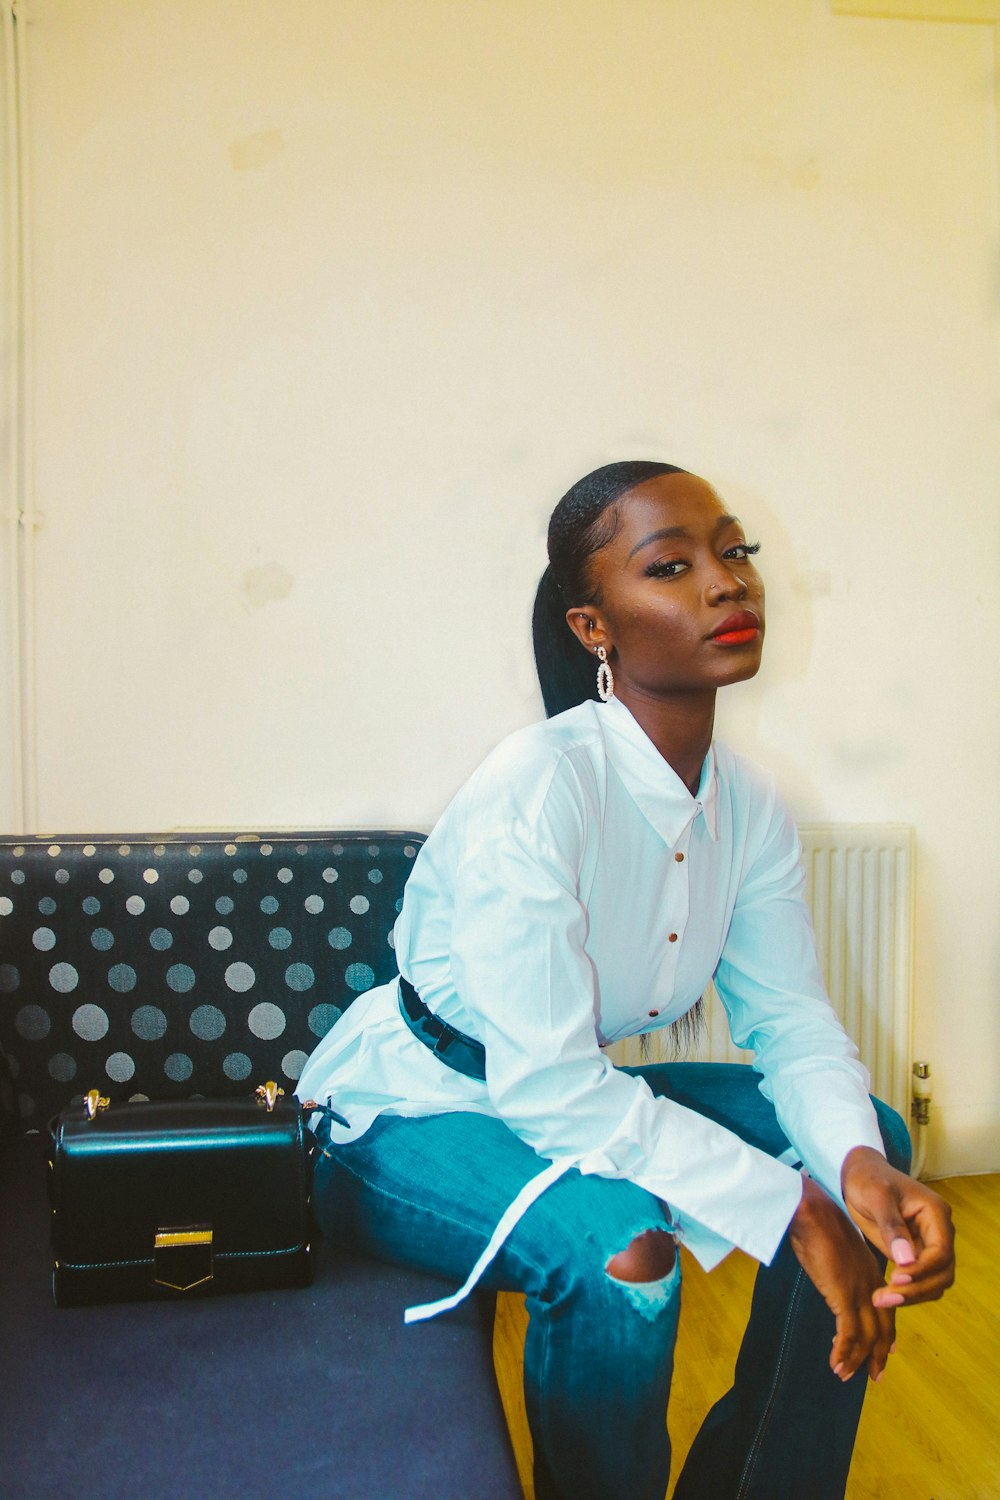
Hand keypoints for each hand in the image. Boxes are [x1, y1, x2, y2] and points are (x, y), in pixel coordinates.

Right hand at [787, 1175, 894, 1382]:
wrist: (811, 1211)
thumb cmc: (816, 1224)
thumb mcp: (835, 1250)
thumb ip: (840, 1268)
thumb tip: (832, 1279)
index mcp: (871, 1271)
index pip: (886, 1310)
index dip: (885, 1333)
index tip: (884, 1352)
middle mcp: (871, 1284)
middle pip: (883, 1328)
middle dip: (878, 1355)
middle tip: (874, 1376)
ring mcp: (859, 1290)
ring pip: (867, 1336)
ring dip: (855, 1359)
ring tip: (845, 1375)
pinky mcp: (843, 1294)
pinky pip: (848, 1333)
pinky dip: (843, 1352)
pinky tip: (835, 1364)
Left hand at [840, 1146, 955, 1309]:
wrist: (859, 1175)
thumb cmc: (868, 1179)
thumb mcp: (877, 1197)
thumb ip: (892, 1226)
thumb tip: (906, 1260)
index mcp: (935, 1213)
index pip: (941, 1252)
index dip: (922, 1270)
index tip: (896, 1279)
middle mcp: (938, 1232)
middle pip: (942, 1273)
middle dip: (916, 1289)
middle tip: (884, 1297)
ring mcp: (928, 1245)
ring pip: (934, 1282)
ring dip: (912, 1296)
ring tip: (881, 1300)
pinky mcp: (915, 1256)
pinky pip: (920, 1281)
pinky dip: (906, 1292)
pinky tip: (884, 1295)